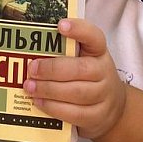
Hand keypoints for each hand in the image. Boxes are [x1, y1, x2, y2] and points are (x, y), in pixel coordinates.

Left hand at [22, 18, 127, 139]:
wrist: (113, 107)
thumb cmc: (89, 77)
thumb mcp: (82, 59)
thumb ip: (63, 52)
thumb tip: (29, 51)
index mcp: (99, 52)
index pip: (94, 36)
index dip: (79, 30)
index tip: (60, 25)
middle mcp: (104, 71)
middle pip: (81, 69)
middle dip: (52, 69)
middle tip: (32, 69)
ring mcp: (104, 95)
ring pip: (76, 92)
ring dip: (49, 90)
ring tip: (30, 87)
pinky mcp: (97, 116)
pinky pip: (75, 113)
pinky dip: (54, 107)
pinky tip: (39, 102)